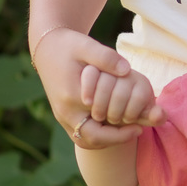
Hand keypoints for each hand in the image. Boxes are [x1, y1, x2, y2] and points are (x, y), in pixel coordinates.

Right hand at [33, 27, 155, 150]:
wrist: (47, 48)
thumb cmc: (69, 45)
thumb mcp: (86, 45)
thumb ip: (106, 57)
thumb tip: (126, 70)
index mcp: (71, 96)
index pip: (98, 127)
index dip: (120, 132)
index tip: (139, 126)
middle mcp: (65, 111)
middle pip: (91, 139)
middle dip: (116, 138)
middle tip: (137, 130)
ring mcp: (62, 115)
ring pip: (85, 140)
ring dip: (107, 139)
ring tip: (128, 130)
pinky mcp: (63, 115)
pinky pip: (81, 133)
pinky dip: (98, 134)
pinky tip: (114, 125)